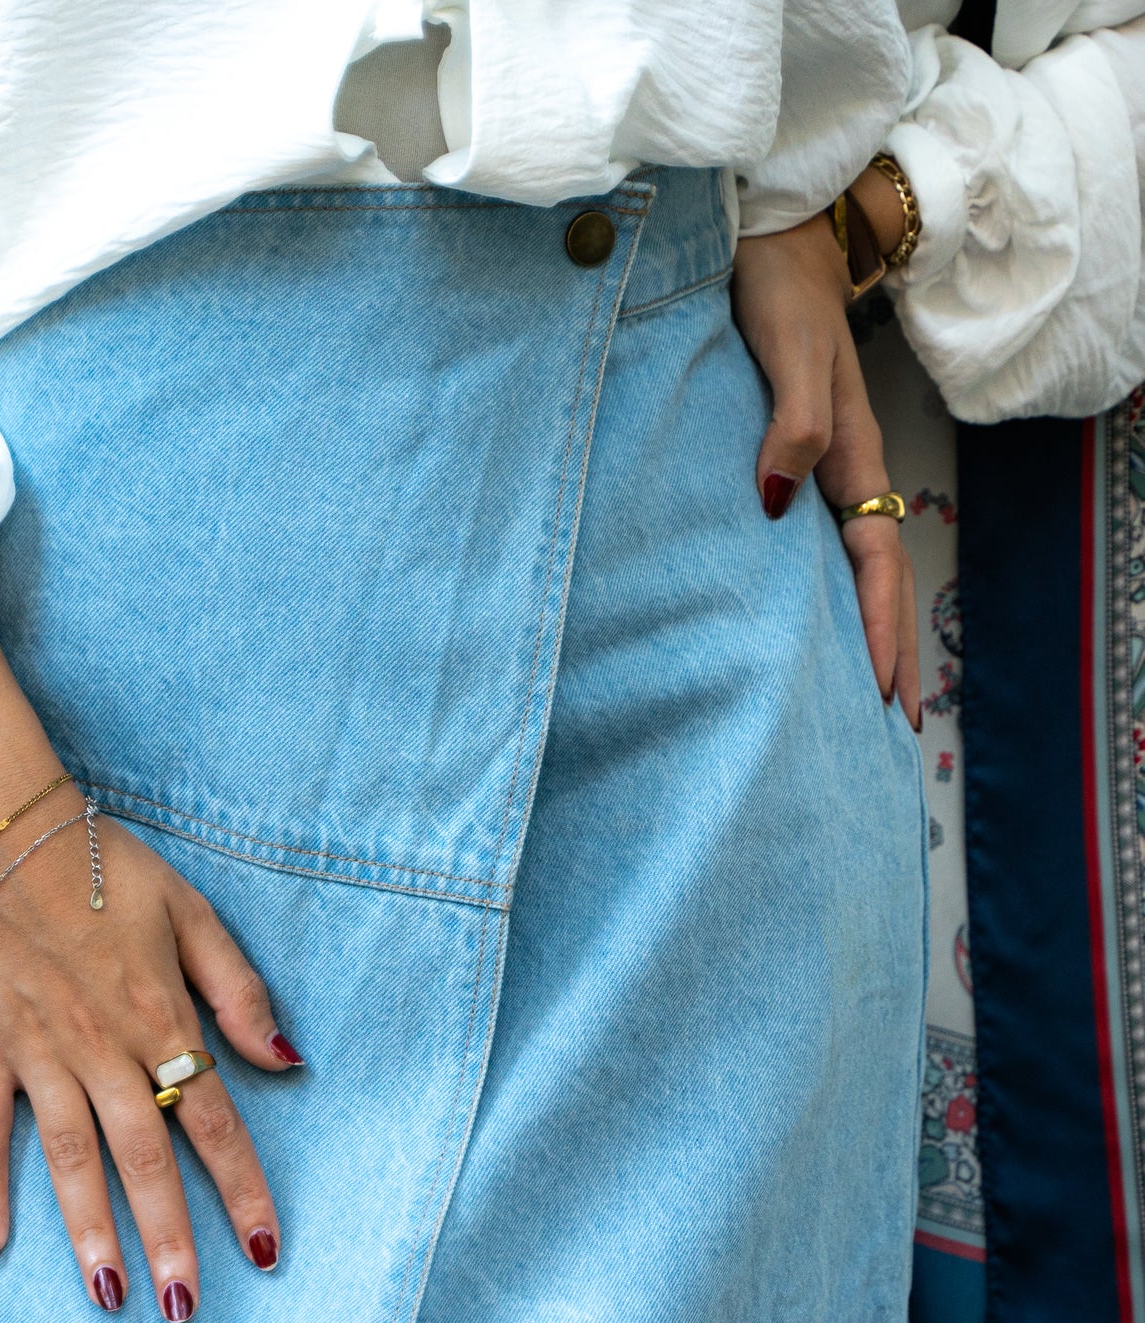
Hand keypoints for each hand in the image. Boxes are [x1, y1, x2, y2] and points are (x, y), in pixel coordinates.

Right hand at [0, 572, 300, 1319]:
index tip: (267, 1250)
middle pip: (143, 1156)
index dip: (243, 1188)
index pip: (213, 1120)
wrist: (0, 824)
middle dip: (168, 1236)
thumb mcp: (193, 914)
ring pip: (69, 1154)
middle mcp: (101, 1045)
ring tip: (110, 1296)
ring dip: (89, 1229)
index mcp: (159, 1016)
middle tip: (184, 1309)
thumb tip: (288, 1063)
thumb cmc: (106, 866)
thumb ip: (240, 995)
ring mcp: (37, 1049)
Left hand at [731, 209, 920, 728]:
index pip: (876, 564)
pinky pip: (840, 549)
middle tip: (897, 728)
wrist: (780, 240)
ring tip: (882, 696)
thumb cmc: (778, 293)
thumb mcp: (787, 353)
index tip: (878, 692)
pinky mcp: (810, 462)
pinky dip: (851, 596)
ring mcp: (835, 471)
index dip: (878, 630)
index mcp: (852, 457)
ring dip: (881, 632)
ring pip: (868, 570)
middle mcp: (852, 472)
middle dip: (894, 653)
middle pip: (884, 582)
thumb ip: (789, 422)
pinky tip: (835, 624)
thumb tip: (779, 501)